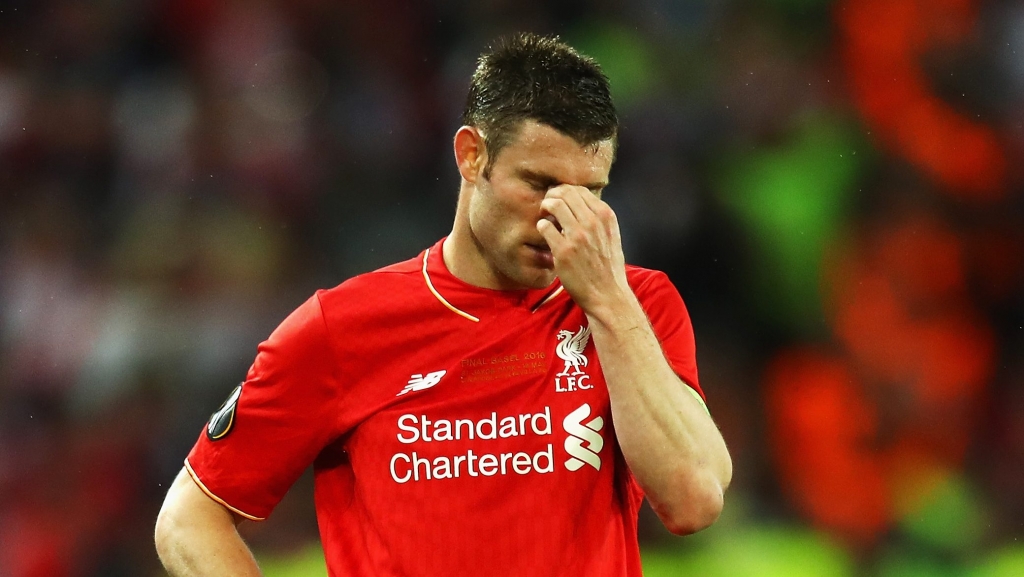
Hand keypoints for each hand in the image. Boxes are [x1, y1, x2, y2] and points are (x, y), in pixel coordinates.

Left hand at [536, 185, 631, 313]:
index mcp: (606, 216)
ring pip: (554, 204)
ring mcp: (577, 236)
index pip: (580, 190)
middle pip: (565, 192)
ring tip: (544, 215)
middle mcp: (593, 222)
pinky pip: (544, 226)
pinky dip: (541, 226)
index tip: (559, 199)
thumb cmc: (608, 267)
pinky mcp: (563, 251)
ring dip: (545, 206)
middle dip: (552, 195)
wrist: (608, 294)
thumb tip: (579, 204)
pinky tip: (545, 233)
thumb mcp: (611, 235)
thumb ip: (598, 218)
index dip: (565, 191)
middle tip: (547, 205)